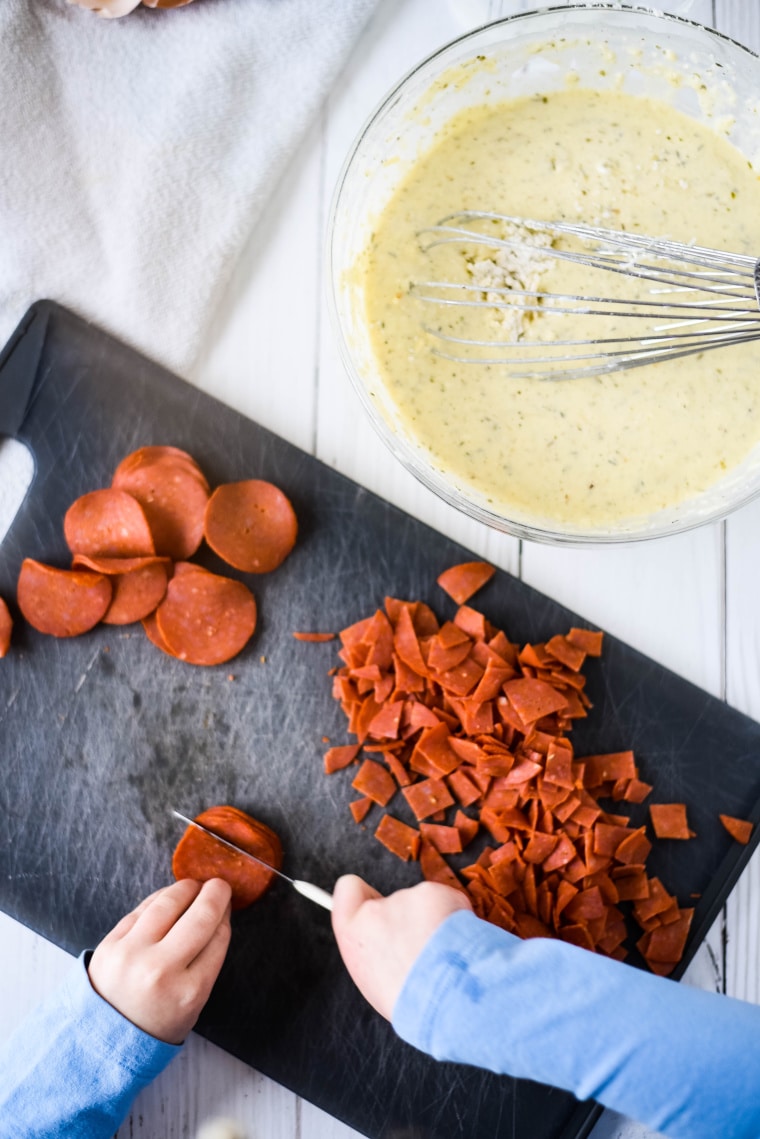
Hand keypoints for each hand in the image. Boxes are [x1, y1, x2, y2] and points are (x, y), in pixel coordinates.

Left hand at [88, 878, 231, 1043]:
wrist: (104, 1040)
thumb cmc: (156, 1021)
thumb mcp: (193, 1002)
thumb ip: (207, 959)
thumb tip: (218, 910)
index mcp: (189, 991)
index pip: (218, 937)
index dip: (225, 914)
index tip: (227, 904)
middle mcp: (161, 970)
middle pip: (199, 916)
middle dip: (214, 893)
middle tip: (219, 885)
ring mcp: (132, 954)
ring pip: (168, 903)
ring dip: (186, 888)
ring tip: (194, 887)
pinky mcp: (110, 944)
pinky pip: (141, 909)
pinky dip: (159, 898)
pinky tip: (168, 898)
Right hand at [331, 875, 471, 1019]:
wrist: (445, 1000)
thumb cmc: (413, 1002)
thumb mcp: (375, 981)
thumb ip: (374, 949)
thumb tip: (385, 938)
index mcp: (353, 933)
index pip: (349, 888)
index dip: (365, 894)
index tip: (377, 903)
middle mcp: (374, 911)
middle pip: (394, 901)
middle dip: (410, 917)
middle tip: (424, 948)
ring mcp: (405, 898)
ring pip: (424, 903)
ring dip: (435, 920)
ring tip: (444, 955)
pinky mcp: (435, 893)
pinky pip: (449, 900)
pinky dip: (456, 916)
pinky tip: (458, 943)